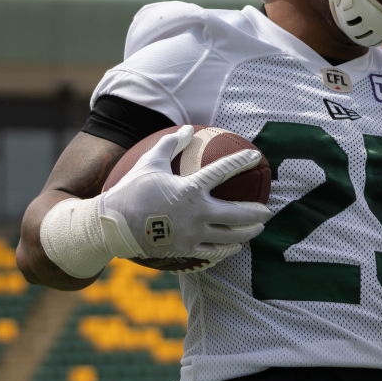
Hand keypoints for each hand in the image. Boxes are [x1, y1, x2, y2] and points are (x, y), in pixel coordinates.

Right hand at [98, 126, 270, 263]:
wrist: (112, 225)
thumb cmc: (131, 190)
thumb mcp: (149, 162)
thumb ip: (171, 144)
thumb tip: (187, 128)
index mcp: (189, 189)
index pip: (222, 171)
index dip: (241, 161)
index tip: (256, 156)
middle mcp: (195, 214)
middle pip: (237, 215)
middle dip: (257, 213)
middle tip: (268, 210)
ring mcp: (192, 234)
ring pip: (230, 237)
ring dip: (248, 233)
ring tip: (257, 229)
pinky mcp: (186, 250)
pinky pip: (214, 252)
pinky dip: (228, 249)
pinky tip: (235, 246)